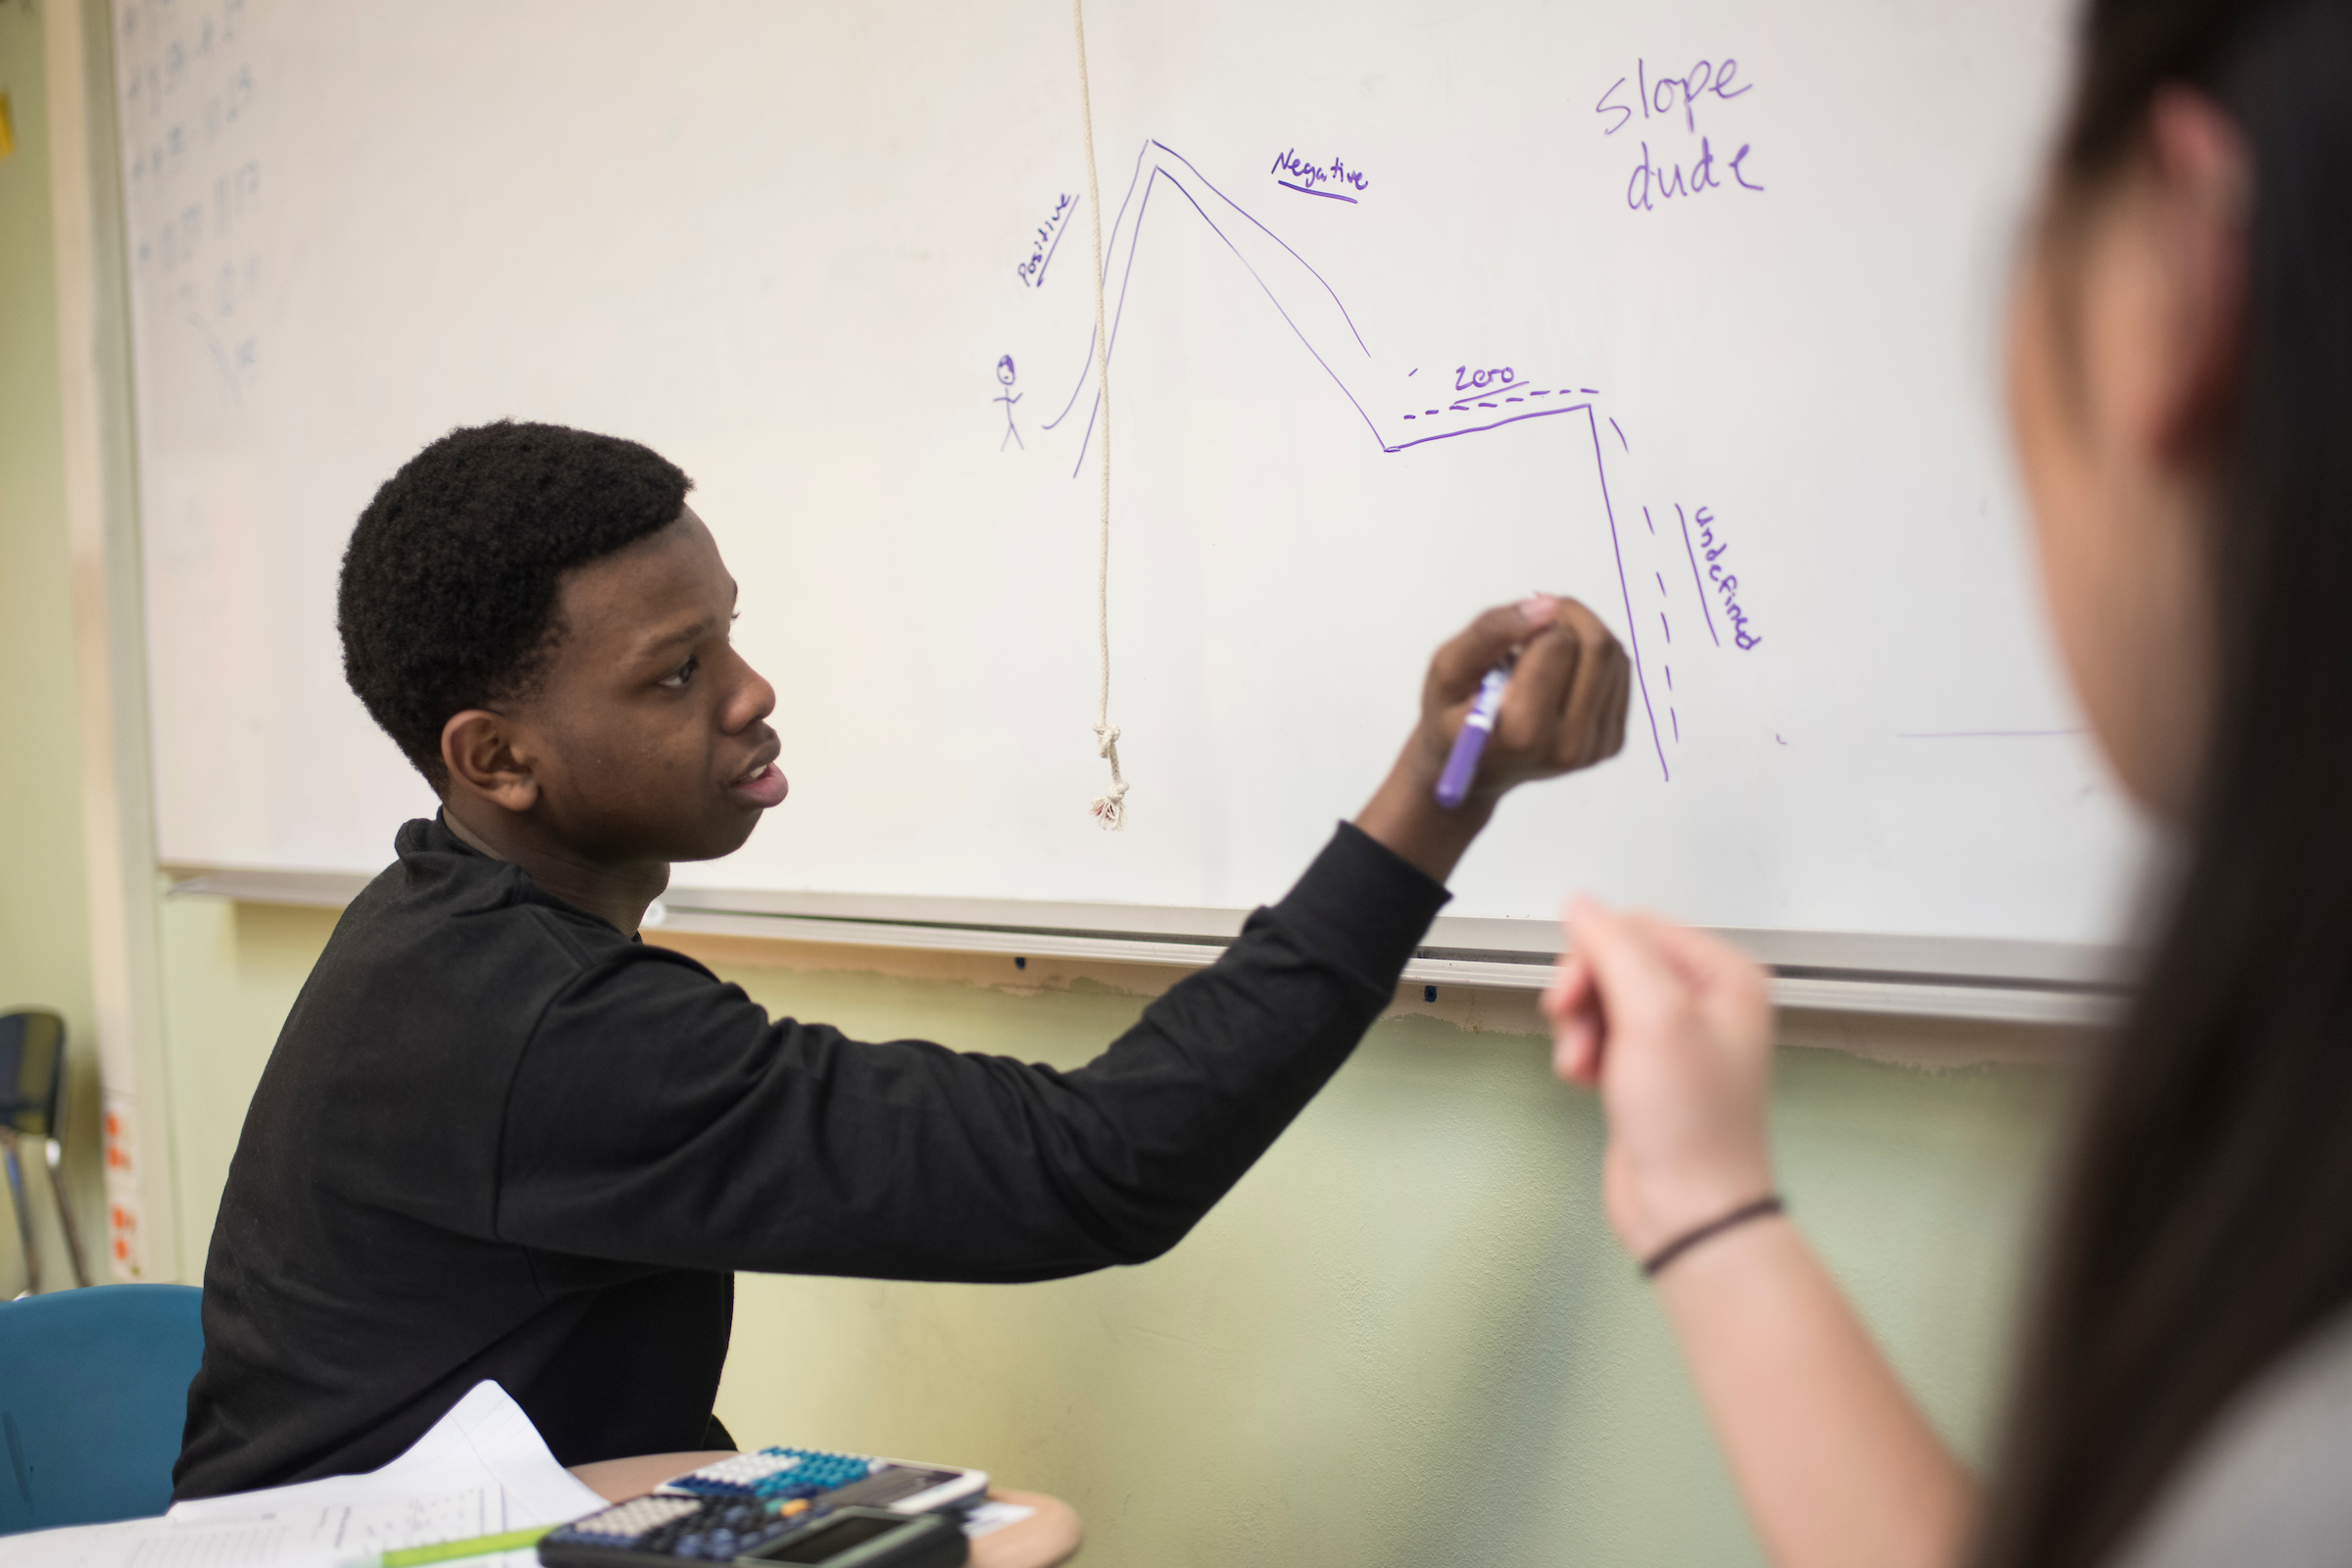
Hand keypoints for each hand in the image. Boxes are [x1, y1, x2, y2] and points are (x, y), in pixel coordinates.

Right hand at [1354, 595, 1630, 881]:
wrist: (1475, 772)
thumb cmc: (1453, 718)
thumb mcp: (1446, 670)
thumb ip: (1488, 632)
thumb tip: (1546, 606)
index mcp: (1522, 733)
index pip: (1557, 645)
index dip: (1535, 624)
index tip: (1514, 633)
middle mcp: (1566, 747)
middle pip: (1598, 647)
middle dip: (1569, 617)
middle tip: (1540, 618)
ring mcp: (1595, 749)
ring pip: (1615, 657)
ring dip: (1582, 635)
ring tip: (1545, 648)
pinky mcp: (1611, 744)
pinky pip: (1621, 676)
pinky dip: (1594, 658)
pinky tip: (1563, 670)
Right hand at [1547, 898, 1775, 1259]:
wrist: (1688, 1211)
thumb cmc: (1693, 1127)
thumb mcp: (1655, 1018)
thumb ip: (1616, 950)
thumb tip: (1581, 904)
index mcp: (1726, 976)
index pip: (1638, 926)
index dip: (1594, 955)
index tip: (1572, 995)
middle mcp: (1706, 1002)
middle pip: (1616, 959)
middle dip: (1584, 995)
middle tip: (1572, 1027)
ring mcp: (1677, 1038)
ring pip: (1601, 998)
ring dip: (1579, 1028)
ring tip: (1581, 1064)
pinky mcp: (1650, 1070)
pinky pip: (1600, 1035)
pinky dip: (1583, 1053)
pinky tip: (1586, 1080)